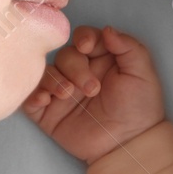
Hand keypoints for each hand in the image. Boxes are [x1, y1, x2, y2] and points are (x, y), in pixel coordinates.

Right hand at [20, 24, 165, 163]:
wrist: (129, 144)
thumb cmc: (139, 108)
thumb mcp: (142, 73)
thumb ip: (128, 47)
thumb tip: (107, 29)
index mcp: (101, 59)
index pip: (84, 38)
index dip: (83, 38)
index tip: (87, 47)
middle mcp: (79, 72)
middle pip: (65, 55)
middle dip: (75, 67)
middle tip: (92, 88)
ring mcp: (63, 92)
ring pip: (46, 73)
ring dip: (54, 80)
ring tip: (68, 94)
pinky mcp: (49, 113)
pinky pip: (31, 99)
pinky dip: (33, 95)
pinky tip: (45, 100)